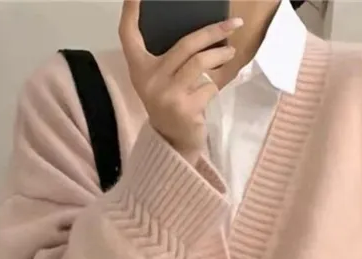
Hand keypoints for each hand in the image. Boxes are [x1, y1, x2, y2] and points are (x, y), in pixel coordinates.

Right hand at [119, 0, 242, 159]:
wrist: (172, 142)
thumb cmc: (169, 103)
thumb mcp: (161, 79)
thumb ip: (171, 58)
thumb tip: (203, 31)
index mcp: (138, 68)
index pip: (128, 34)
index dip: (130, 11)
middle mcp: (149, 80)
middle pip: (185, 44)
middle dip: (213, 31)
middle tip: (233, 24)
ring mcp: (167, 95)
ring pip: (201, 63)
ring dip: (221, 55)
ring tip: (230, 51)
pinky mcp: (185, 109)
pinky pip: (209, 86)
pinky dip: (216, 85)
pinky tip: (214, 87)